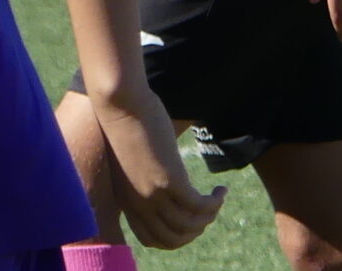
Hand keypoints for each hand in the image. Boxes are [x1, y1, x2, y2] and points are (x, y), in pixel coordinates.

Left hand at [93, 84, 224, 249]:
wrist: (120, 103)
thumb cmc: (125, 122)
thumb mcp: (131, 160)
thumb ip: (143, 175)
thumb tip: (164, 172)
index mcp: (126, 201)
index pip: (151, 238)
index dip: (174, 237)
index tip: (189, 221)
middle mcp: (138, 204)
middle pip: (172, 239)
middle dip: (195, 231)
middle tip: (207, 213)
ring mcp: (153, 194)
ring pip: (189, 225)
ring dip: (209, 217)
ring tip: (216, 199)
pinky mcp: (169, 180)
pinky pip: (199, 206)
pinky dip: (214, 202)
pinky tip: (221, 189)